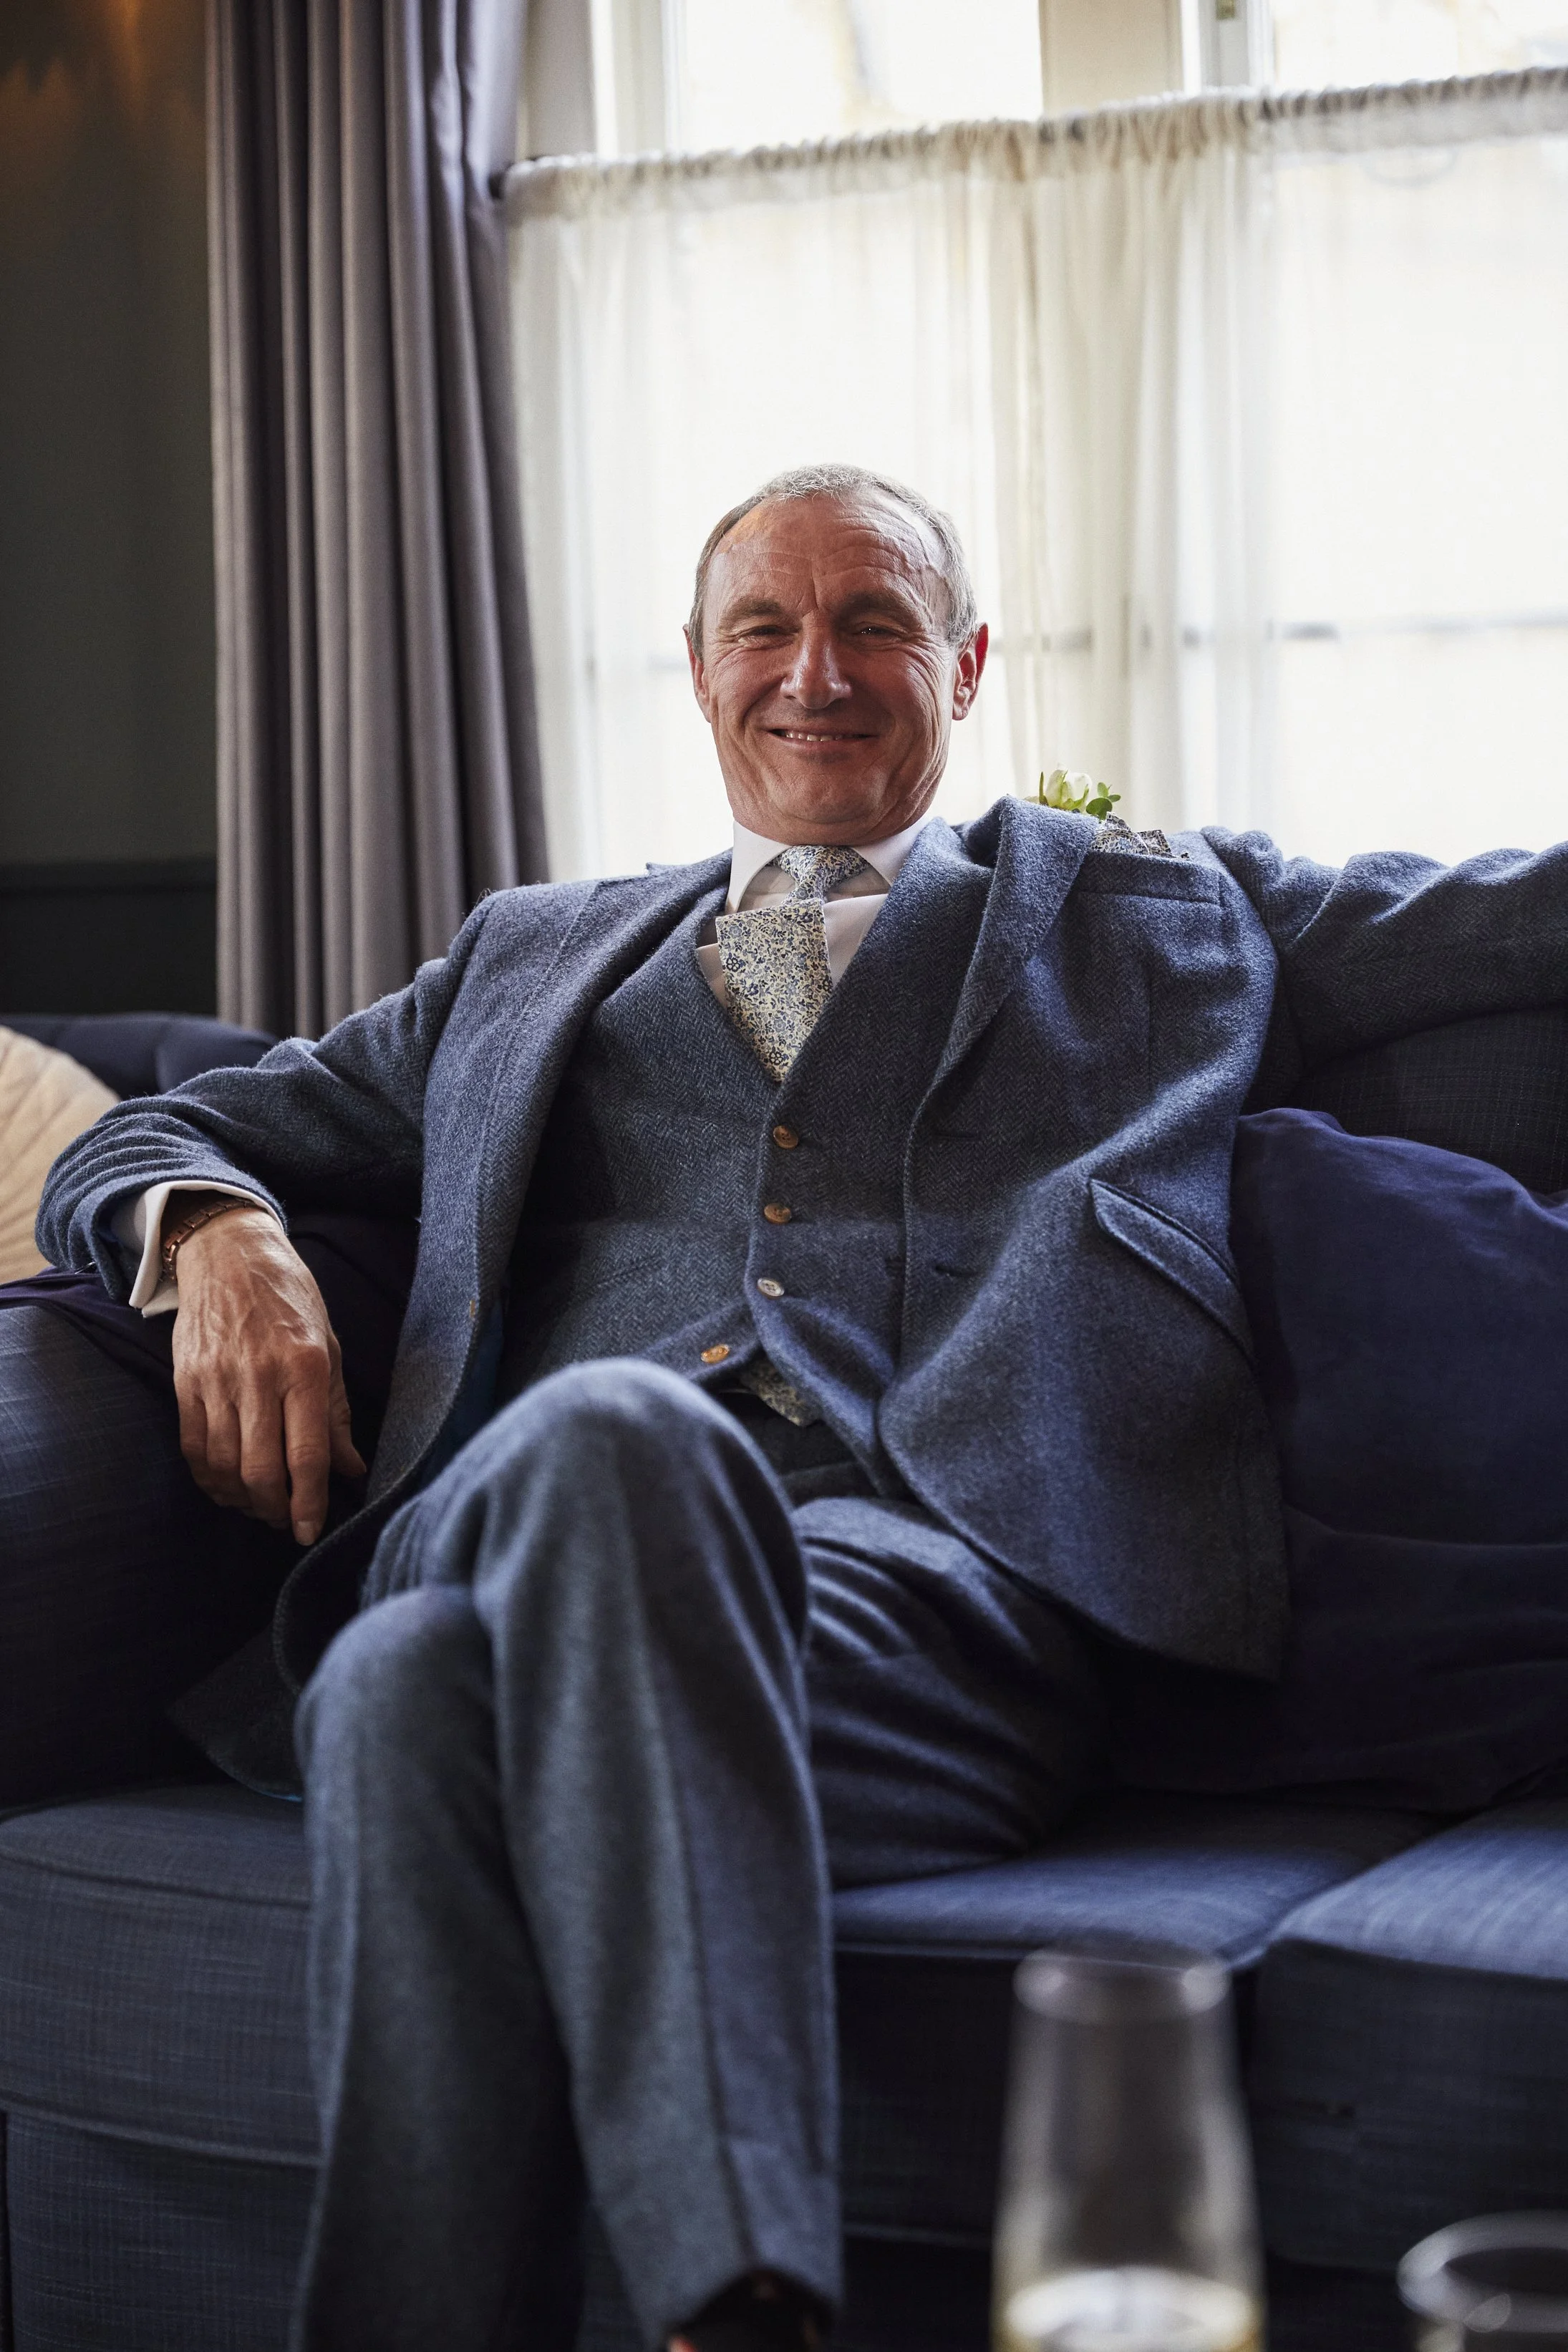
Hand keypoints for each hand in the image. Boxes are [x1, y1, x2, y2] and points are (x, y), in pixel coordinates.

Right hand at [170, 1202, 365, 1544]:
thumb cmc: (290, 1299)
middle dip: (275, 1509)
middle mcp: (258, 1376)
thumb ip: (336, 1413)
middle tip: (286, 1520)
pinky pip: (194, 1448)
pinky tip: (227, 1487)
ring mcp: (215, 1380)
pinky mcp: (185, 1382)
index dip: (309, 1502)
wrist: (229, 1254)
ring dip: (243, 1499)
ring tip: (261, 1506)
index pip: (306, 1454)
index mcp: (304, 1366)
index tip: (311, 1531)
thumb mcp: (329, 1346)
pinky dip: (210, 1479)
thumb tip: (351, 1468)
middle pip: (261, 1470)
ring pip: (224, 1466)